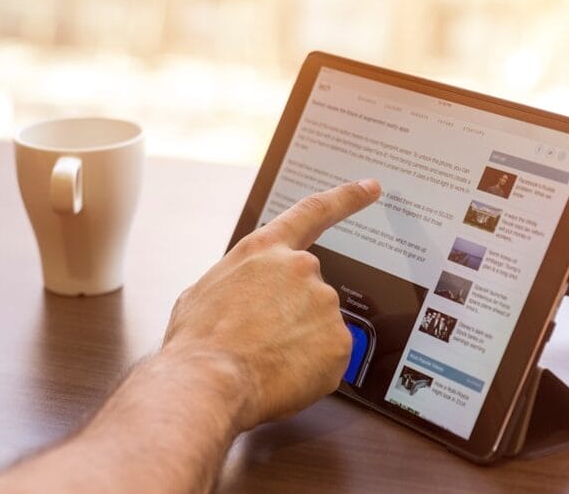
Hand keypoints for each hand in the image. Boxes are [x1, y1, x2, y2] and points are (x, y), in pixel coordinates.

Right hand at [162, 179, 380, 430]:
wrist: (209, 380)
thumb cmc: (199, 340)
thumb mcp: (203, 292)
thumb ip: (239, 283)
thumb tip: (245, 299)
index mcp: (264, 250)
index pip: (313, 212)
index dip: (346, 198)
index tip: (370, 188)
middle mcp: (300, 268)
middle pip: (308, 291)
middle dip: (290, 316)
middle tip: (260, 341)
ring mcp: (324, 304)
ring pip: (319, 326)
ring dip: (299, 343)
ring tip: (263, 360)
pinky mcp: (340, 342)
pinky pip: (329, 357)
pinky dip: (310, 368)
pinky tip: (281, 373)